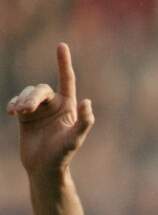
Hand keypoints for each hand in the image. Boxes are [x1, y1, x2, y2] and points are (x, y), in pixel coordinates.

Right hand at [7, 43, 93, 175]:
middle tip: (26, 110)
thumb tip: (88, 103)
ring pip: (28, 93)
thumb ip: (84, 123)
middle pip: (41, 89)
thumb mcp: (74, 140)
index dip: (64, 63)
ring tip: (19, 113)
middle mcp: (54, 104)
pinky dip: (14, 103)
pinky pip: (18, 101)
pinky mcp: (26, 115)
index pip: (67, 80)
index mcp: (68, 107)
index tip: (61, 45)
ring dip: (23, 101)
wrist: (44, 168)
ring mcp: (39, 109)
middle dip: (33, 97)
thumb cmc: (62, 155)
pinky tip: (12, 111)